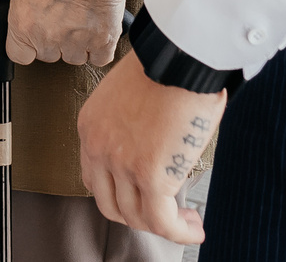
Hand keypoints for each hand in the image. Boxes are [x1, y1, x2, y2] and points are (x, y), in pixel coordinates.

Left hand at [4, 0, 131, 68]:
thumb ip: (16, 0)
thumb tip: (19, 8)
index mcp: (23, 25)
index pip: (19, 55)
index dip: (26, 46)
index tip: (32, 39)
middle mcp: (49, 38)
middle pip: (48, 56)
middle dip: (53, 39)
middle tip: (60, 17)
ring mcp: (77, 42)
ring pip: (75, 58)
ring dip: (76, 44)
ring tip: (80, 19)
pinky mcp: (104, 40)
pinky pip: (100, 58)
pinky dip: (99, 48)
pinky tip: (96, 31)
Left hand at [79, 51, 221, 244]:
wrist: (180, 54)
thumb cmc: (166, 64)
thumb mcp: (130, 94)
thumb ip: (131, 124)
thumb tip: (154, 146)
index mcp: (92, 126)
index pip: (94, 180)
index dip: (120, 195)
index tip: (141, 198)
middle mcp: (100, 147)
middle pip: (111, 204)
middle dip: (138, 215)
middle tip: (164, 214)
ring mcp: (122, 164)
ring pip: (137, 217)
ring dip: (163, 225)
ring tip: (186, 220)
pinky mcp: (151, 176)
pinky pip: (162, 221)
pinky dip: (179, 232)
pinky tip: (194, 228)